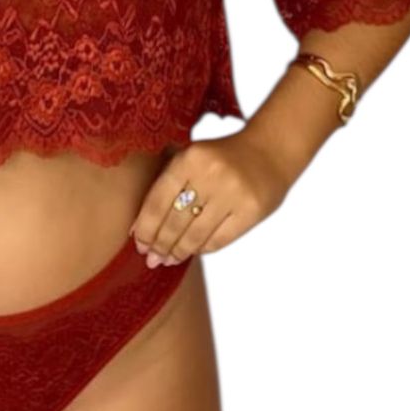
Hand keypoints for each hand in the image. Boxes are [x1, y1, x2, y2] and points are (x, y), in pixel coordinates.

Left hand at [129, 133, 292, 266]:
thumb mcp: (193, 157)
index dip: (145, 227)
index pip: (157, 201)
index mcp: (189, 158)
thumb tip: (140, 229)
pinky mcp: (251, 210)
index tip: (139, 244)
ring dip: (178, 251)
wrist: (271, 151)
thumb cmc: (221, 158)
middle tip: (151, 258)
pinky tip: (193, 251)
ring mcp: (233, 193)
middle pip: (174, 221)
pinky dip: (202, 249)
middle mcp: (210, 174)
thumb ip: (168, 185)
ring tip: (168, 260)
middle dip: (160, 244)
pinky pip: (219, 239)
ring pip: (195, 234)